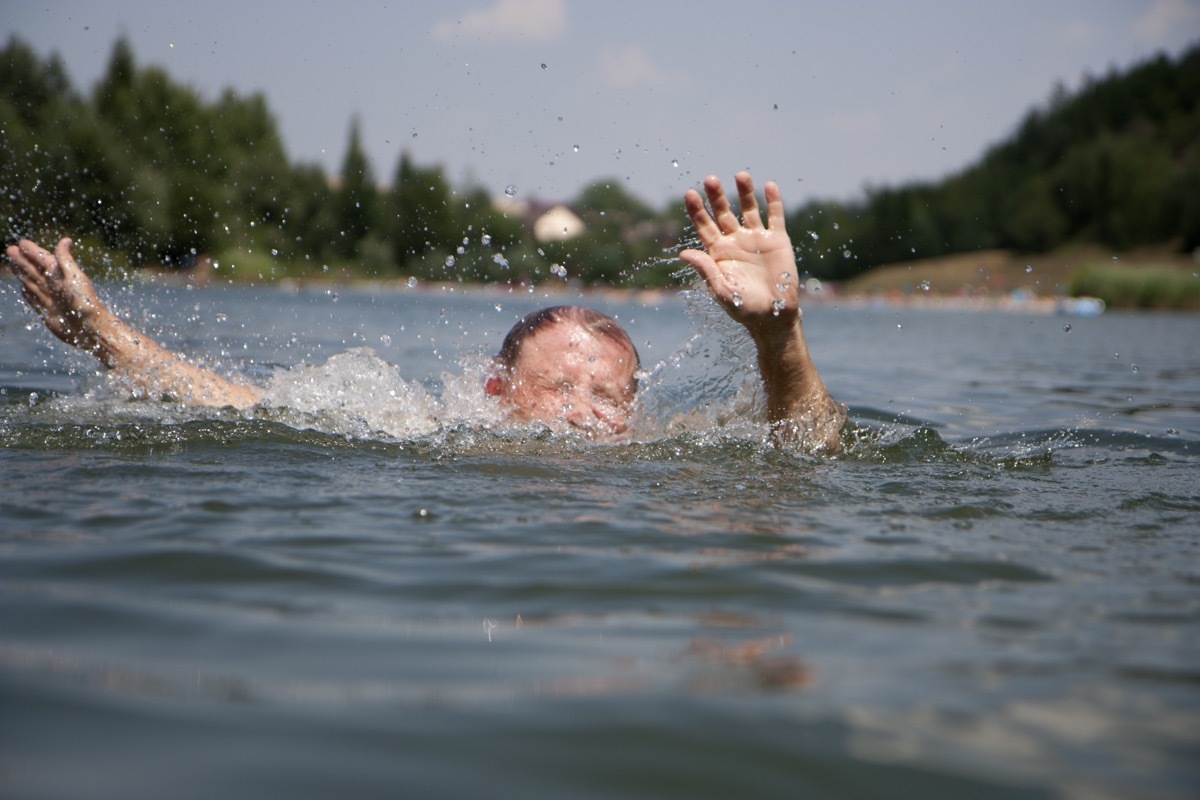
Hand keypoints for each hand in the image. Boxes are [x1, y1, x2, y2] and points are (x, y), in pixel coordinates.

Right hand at [6, 237, 115, 358]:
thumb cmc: (84, 302)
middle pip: (35, 270)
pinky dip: (27, 293)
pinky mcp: (47, 313)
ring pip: (32, 283)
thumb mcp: (74, 277)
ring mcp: (51, 299)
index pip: (44, 260)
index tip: (22, 243)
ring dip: (22, 273)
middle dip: (23, 260)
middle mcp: (56, 287)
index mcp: (62, 276)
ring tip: (12, 264)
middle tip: (10, 249)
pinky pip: (34, 300)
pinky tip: (22, 287)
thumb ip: (65, 260)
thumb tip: (65, 240)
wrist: (89, 329)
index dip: (33, 252)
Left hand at [679, 172, 799, 333]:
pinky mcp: (778, 240)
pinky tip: (769, 186)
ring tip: (741, 175)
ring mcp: (756, 239)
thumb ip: (706, 270)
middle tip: (710, 179)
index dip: (697, 210)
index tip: (690, 193)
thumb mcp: (722, 291)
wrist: (774, 316)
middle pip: (723, 213)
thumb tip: (683, 253)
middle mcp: (735, 241)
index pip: (704, 226)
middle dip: (717, 196)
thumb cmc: (744, 308)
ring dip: (745, 192)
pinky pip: (775, 217)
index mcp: (718, 253)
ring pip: (749, 209)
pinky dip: (773, 201)